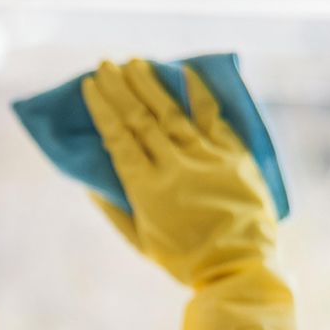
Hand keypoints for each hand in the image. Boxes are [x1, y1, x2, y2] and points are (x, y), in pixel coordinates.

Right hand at [80, 58, 329, 329]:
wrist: (238, 266)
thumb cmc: (182, 258)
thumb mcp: (139, 240)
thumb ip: (114, 208)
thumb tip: (90, 181)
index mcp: (145, 188)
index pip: (118, 137)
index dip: (102, 108)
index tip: (90, 85)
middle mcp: (172, 166)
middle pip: (140, 118)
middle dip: (120, 88)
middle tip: (105, 65)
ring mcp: (205, 157)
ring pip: (171, 112)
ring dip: (150, 85)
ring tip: (134, 63)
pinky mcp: (232, 155)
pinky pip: (212, 118)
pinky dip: (198, 93)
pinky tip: (185, 72)